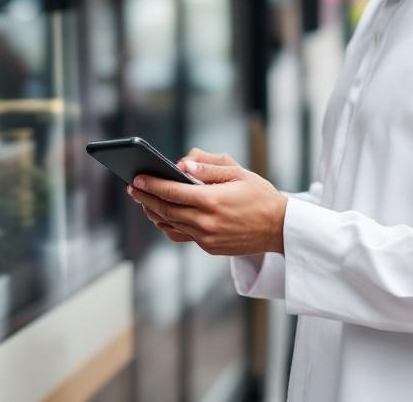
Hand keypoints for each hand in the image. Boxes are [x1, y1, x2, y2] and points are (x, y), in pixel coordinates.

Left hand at [127, 149, 286, 255]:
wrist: (280, 228)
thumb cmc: (260, 195)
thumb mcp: (238, 172)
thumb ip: (208, 167)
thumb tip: (182, 164)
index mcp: (212, 200)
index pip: (172, 192)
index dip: (151, 184)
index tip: (137, 177)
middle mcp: (206, 222)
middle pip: (165, 209)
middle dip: (146, 197)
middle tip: (133, 187)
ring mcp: (207, 238)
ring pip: (170, 224)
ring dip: (154, 212)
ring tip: (143, 200)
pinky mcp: (210, 247)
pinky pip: (181, 236)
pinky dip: (168, 225)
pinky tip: (162, 216)